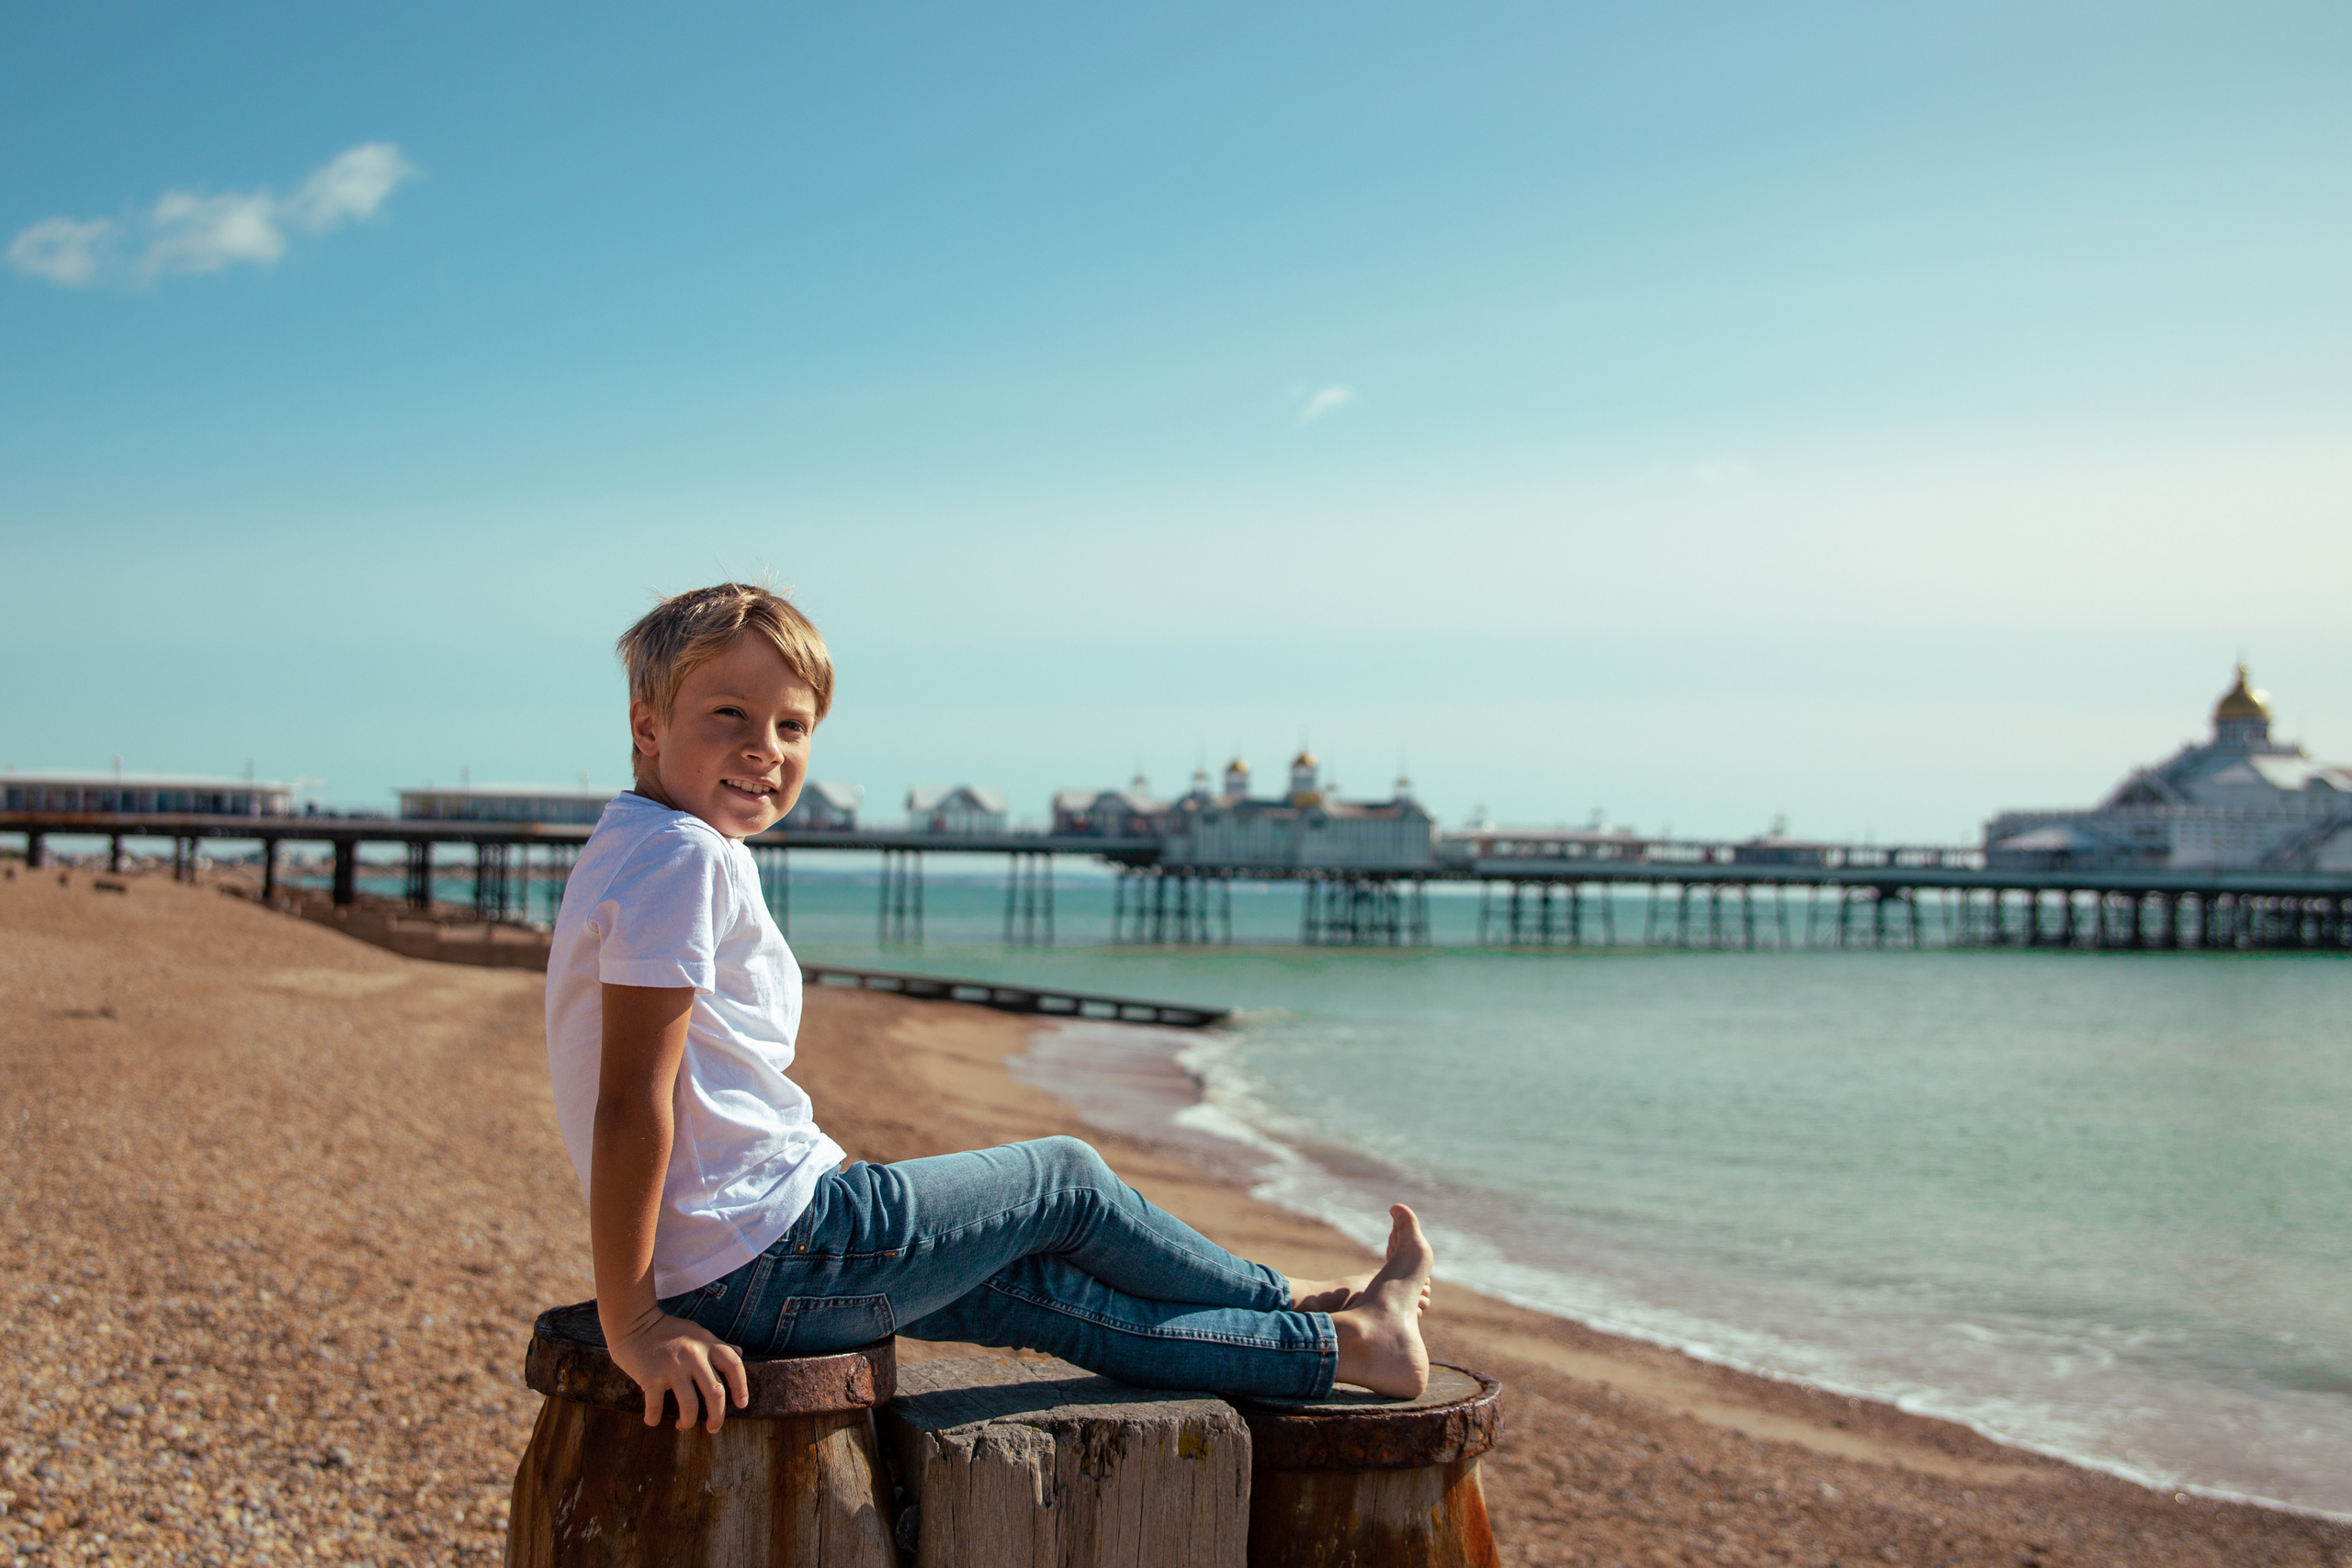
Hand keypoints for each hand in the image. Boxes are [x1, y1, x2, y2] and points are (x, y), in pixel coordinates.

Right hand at [606, 1309, 749, 1432]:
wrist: (633, 1322)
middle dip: (717, 1416)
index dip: (741, 1387)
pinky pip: (656, 1407)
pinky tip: (653, 1420)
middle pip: (716, 1393)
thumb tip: (740, 1352)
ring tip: (683, 1425)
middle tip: (713, 1428)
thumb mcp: (697, 1332)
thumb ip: (717, 1345)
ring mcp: (673, 1367)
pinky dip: (654, 1418)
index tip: (742, 1404)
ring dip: (688, 1422)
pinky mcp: (651, 1377)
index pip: (734, 1365)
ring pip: (690, 1406)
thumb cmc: (667, 1330)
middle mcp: (694, 1355)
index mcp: (707, 1343)